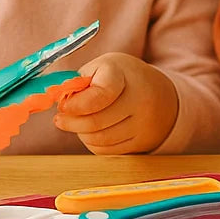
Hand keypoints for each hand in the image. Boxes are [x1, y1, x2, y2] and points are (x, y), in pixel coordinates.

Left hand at [54, 52, 177, 153]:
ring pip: (99, 139)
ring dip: (81, 133)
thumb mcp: (103, 67)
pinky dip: (93, 143)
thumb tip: (58, 102)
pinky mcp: (142, 142)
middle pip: (95, 122)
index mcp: (124, 74)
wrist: (160, 94)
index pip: (99, 95)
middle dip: (71, 122)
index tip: (63, 106)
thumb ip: (80, 81)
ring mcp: (143, 123)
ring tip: (77, 123)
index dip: (76, 105)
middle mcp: (139, 99)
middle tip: (61, 119)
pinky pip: (107, 150)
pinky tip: (91, 132)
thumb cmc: (122, 78)